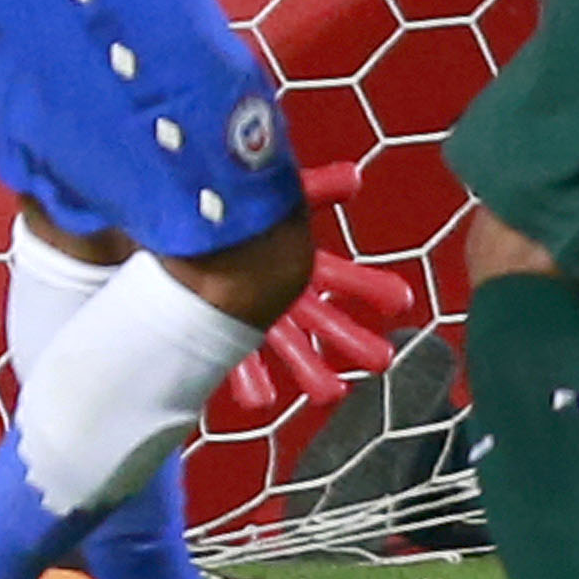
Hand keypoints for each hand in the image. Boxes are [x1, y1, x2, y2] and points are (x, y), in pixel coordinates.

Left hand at [208, 164, 423, 431]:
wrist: (178, 232)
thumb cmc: (229, 216)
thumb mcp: (273, 200)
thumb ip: (313, 188)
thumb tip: (354, 178)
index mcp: (298, 267)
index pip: (344, 278)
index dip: (371, 288)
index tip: (400, 302)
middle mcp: (284, 298)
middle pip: (327, 322)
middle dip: (354, 341)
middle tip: (383, 360)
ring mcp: (256, 319)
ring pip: (291, 349)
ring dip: (311, 370)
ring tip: (331, 393)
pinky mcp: (224, 334)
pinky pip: (242, 363)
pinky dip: (252, 381)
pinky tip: (262, 400)